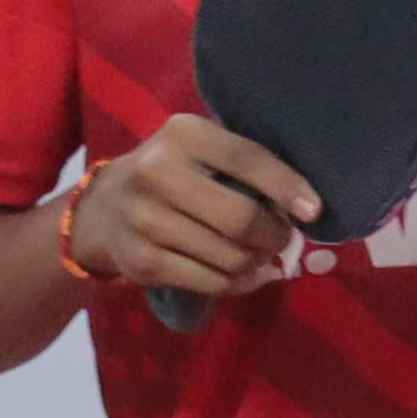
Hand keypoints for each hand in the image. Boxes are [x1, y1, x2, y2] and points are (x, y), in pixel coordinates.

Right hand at [71, 116, 315, 305]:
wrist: (102, 208)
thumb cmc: (172, 174)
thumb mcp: (199, 150)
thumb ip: (243, 166)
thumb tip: (304, 208)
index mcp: (181, 134)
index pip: (247, 158)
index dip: (287, 187)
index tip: (314, 210)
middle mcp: (157, 172)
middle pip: (240, 218)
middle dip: (274, 236)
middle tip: (282, 240)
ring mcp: (144, 220)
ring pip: (230, 257)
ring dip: (257, 262)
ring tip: (258, 255)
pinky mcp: (141, 262)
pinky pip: (211, 282)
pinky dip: (238, 283)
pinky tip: (242, 274)